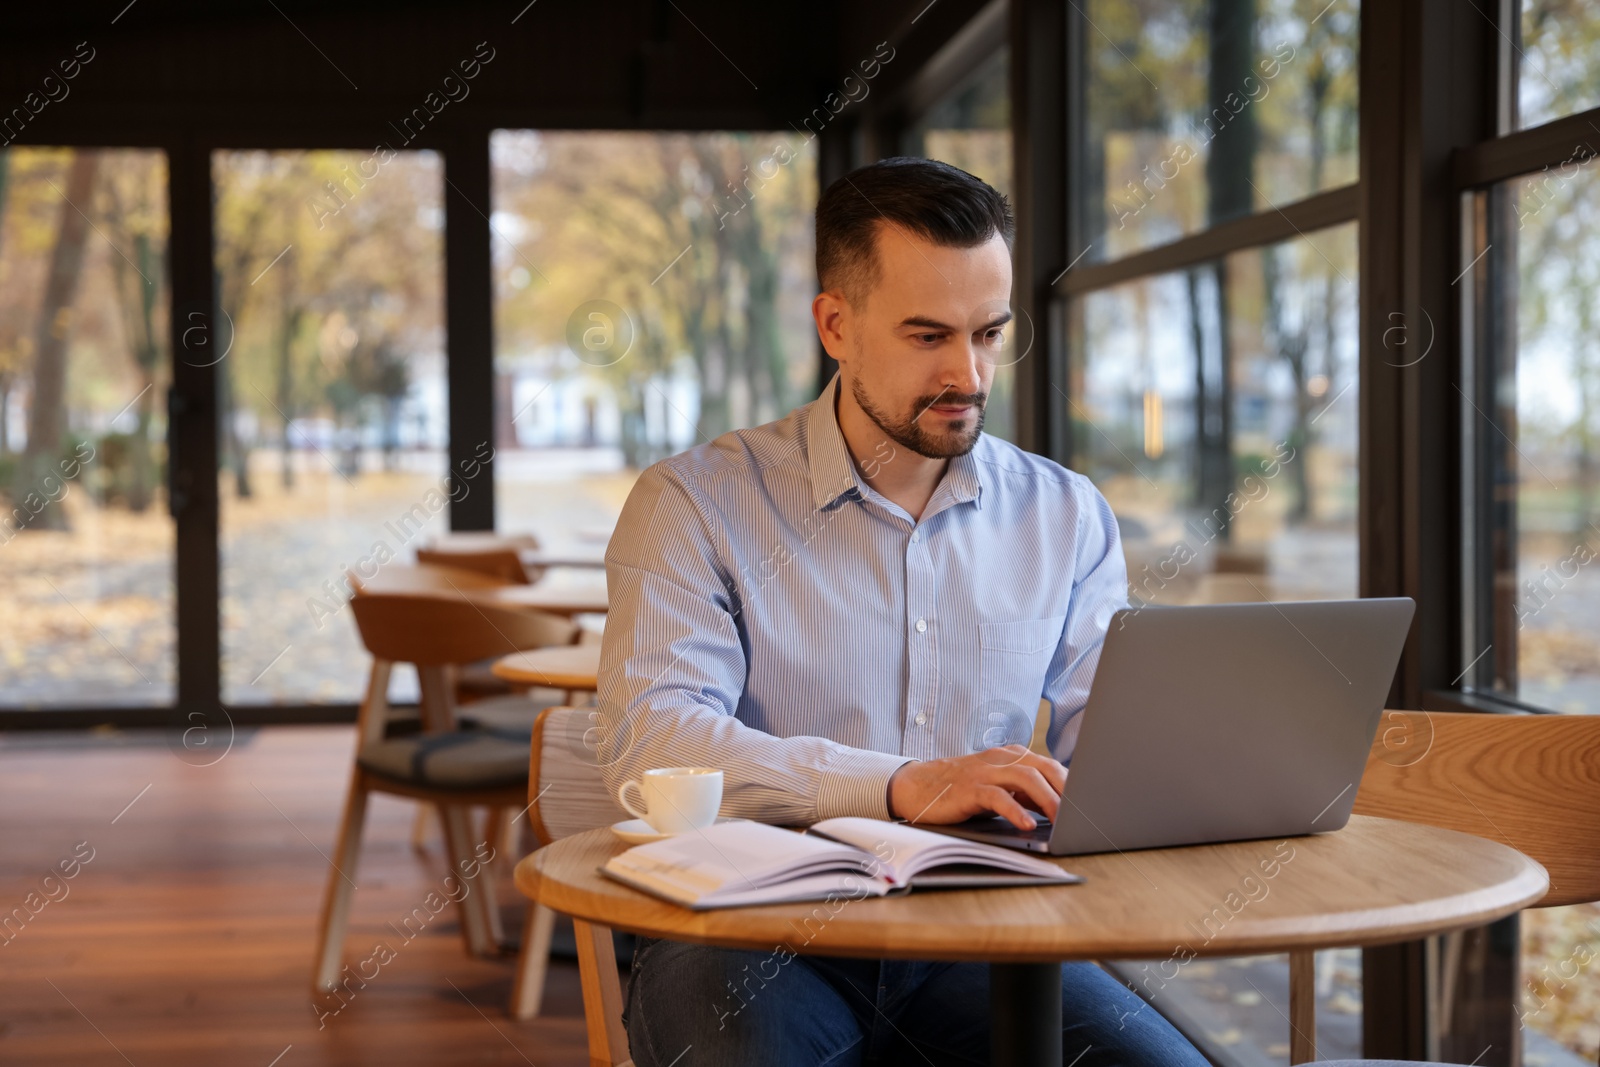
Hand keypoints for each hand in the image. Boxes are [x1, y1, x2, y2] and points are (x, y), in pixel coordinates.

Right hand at [887, 745, 1066, 829]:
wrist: (918, 786)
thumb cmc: (963, 789)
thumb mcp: (1000, 786)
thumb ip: (1027, 792)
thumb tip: (1061, 808)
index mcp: (1013, 756)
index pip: (1052, 766)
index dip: (1073, 784)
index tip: (1091, 804)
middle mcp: (1002, 759)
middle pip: (1044, 768)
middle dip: (1067, 790)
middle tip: (1083, 813)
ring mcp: (985, 771)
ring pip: (1025, 778)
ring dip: (1048, 800)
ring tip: (1062, 820)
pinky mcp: (969, 788)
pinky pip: (997, 797)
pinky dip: (1015, 810)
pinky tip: (1027, 825)